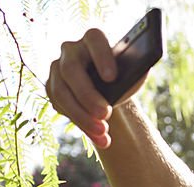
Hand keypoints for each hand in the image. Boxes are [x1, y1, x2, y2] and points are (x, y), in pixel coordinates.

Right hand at [45, 29, 148, 148]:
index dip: (101, 56)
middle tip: (105, 114)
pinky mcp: (53, 89)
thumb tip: (141, 68)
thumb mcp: (134, 72)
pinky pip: (61, 108)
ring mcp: (57, 69)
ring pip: (62, 93)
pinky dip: (82, 126)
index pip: (94, 39)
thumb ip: (136, 68)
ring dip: (82, 116)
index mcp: (93, 39)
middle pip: (71, 70)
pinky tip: (100, 139)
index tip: (112, 78)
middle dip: (87, 95)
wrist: (111, 89)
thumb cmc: (125, 76)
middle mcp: (70, 50)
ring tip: (103, 133)